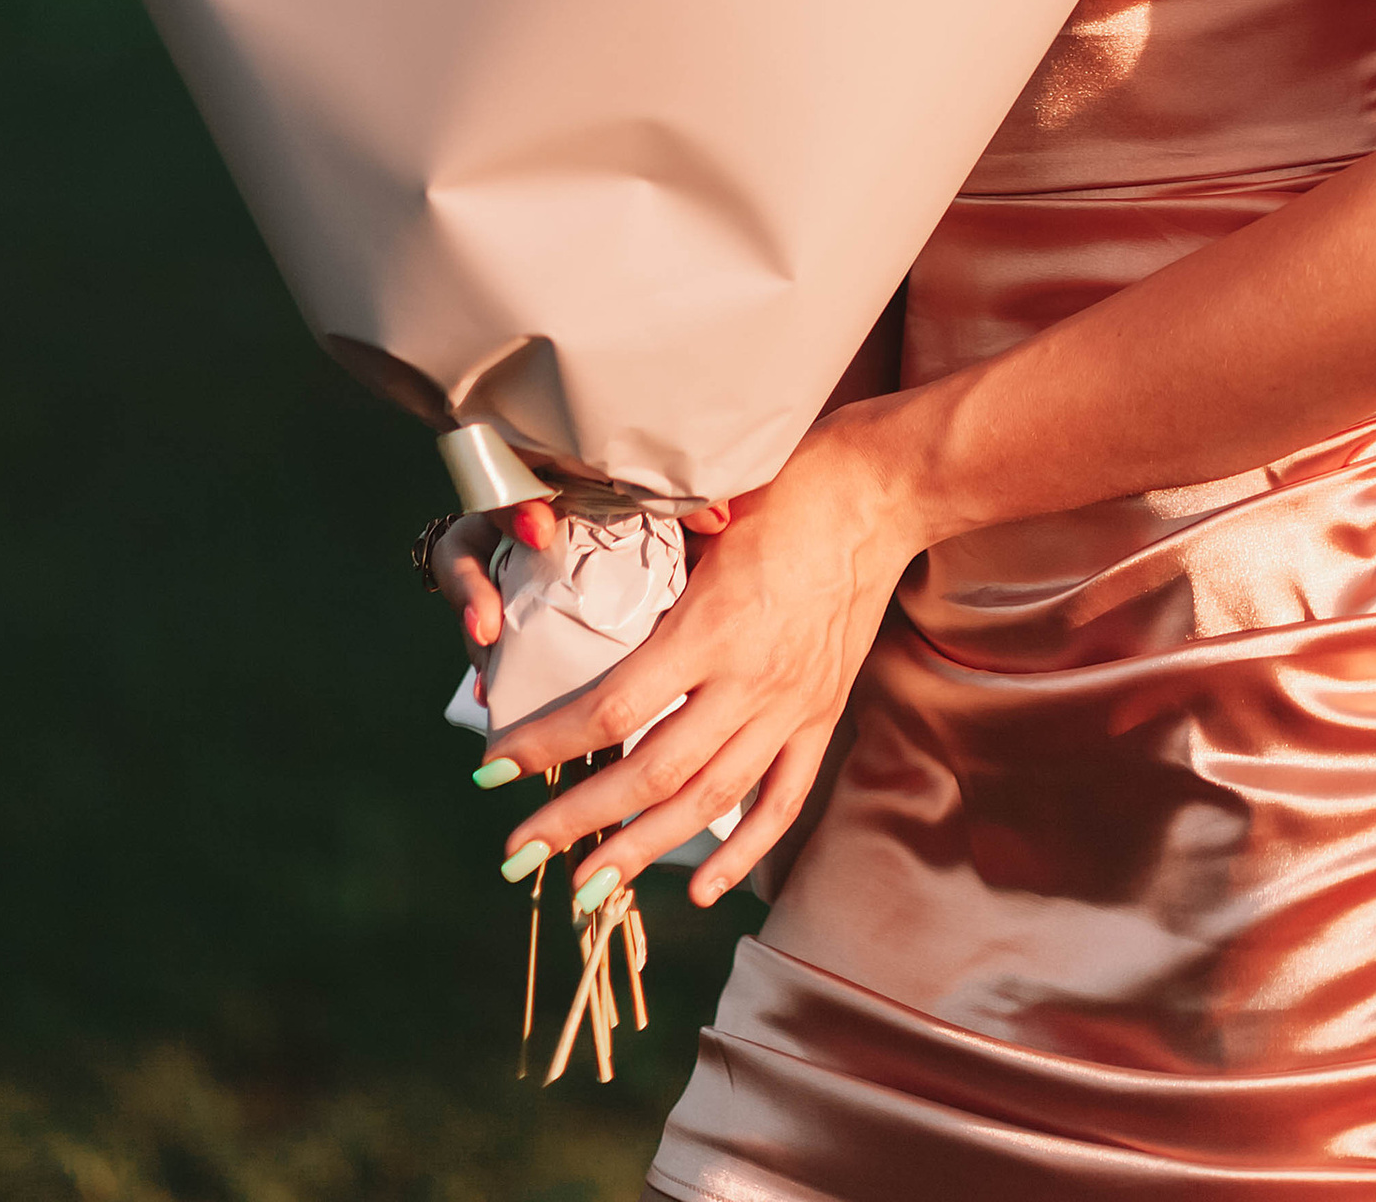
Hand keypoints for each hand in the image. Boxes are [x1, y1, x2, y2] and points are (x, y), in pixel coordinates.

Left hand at [475, 403, 920, 910]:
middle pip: (653, 771)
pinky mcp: (823, 715)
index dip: (548, 744)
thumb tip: (577, 597)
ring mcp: (792, 706)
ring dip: (642, 850)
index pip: (614, 707)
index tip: (494, 770)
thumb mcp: (705, 512)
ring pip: (710, 799)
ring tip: (587, 890)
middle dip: (578, 819)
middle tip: (515, 855)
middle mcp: (752, 679)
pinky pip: (782, 800)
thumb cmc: (788, 484)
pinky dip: (742, 853)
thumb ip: (649, 561)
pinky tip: (701, 890)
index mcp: (713, 624)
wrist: (881, 491)